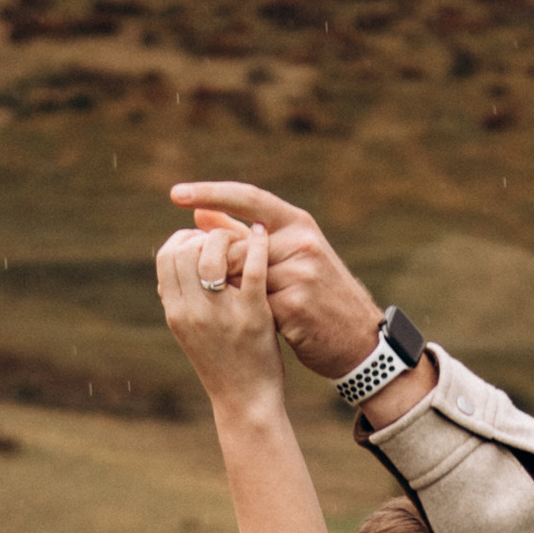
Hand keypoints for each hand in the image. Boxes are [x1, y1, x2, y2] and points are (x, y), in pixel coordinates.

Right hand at [156, 217, 286, 417]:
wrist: (244, 402)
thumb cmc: (221, 361)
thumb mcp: (190, 329)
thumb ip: (183, 294)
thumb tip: (176, 254)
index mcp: (176, 313)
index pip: (166, 256)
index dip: (184, 239)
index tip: (202, 244)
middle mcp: (194, 312)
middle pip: (187, 249)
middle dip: (207, 236)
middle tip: (226, 242)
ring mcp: (223, 314)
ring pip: (214, 253)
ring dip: (229, 238)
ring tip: (243, 242)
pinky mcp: (253, 316)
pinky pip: (252, 268)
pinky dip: (258, 245)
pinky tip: (263, 235)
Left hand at [170, 180, 378, 382]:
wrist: (357, 340)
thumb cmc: (316, 295)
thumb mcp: (288, 256)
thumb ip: (242, 235)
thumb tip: (199, 214)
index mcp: (297, 223)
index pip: (247, 197)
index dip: (210, 193)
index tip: (176, 193)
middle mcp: (301, 241)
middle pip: (238, 248)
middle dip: (222, 271)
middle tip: (218, 291)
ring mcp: (300, 272)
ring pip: (243, 279)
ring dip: (236, 298)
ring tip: (245, 312)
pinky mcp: (296, 305)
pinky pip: (254, 308)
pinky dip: (250, 318)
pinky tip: (258, 328)